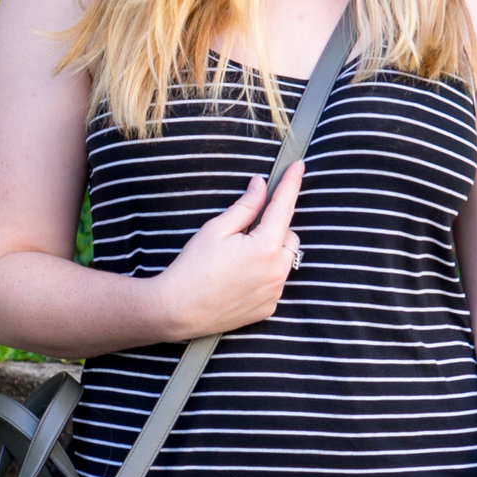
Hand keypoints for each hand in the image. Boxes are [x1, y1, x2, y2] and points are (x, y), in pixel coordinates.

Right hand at [143, 162, 304, 340]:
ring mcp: (274, 292)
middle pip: (289, 236)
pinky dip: (266, 274)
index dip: (291, 183)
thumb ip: (245, 206)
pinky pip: (277, 282)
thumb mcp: (216, 229)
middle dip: (274, 228)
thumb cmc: (192, 268)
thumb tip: (261, 186)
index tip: (299, 166)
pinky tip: (240, 277)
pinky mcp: (269, 308)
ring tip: (240, 258)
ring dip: (272, 252)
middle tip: (245, 233)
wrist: (178, 310)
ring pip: (286, 260)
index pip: (284, 206)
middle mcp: (277, 272)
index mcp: (265, 247)